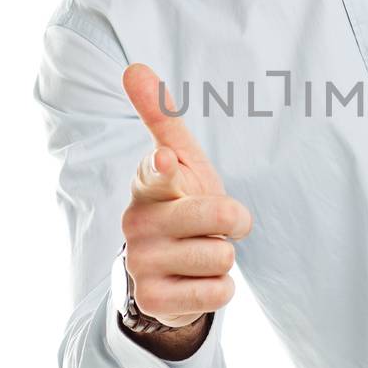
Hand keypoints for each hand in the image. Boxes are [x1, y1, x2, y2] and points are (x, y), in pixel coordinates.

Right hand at [121, 63, 252, 326]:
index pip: (157, 172)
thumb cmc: (179, 203)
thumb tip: (133, 66)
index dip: (166, 168)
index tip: (168, 162)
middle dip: (233, 222)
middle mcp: (137, 222)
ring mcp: (142, 263)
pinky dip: (219, 289)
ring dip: (222, 257)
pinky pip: (218, 293)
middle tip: (219, 225)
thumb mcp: (180, 161)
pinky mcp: (153, 300)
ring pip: (222, 257)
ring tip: (200, 253)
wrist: (164, 270)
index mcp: (148, 183)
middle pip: (217, 216)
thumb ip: (161, 118)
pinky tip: (197, 282)